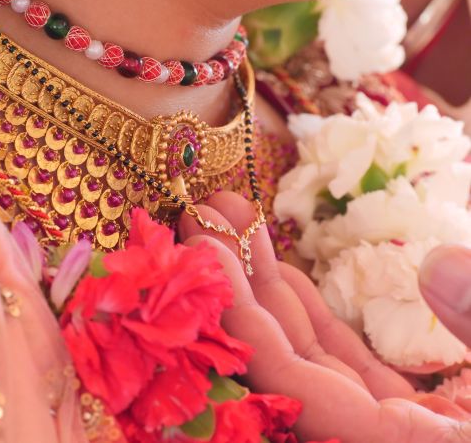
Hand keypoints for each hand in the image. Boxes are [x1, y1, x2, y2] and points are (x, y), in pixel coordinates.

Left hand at [179, 191, 470, 442]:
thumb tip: (438, 266)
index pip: (286, 383)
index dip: (239, 312)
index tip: (203, 245)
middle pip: (277, 361)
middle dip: (235, 283)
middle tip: (201, 217)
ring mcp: (381, 431)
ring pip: (304, 354)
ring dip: (265, 286)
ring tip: (231, 223)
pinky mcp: (396, 417)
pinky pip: (335, 361)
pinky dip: (306, 313)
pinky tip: (277, 270)